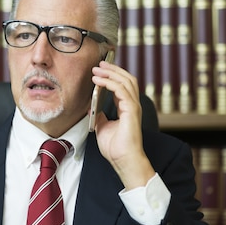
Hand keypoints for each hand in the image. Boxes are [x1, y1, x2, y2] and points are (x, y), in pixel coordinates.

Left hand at [91, 60, 154, 189]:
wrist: (123, 160)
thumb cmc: (115, 148)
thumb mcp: (102, 127)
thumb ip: (99, 115)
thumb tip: (92, 106)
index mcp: (127, 108)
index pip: (122, 85)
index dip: (112, 76)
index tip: (98, 71)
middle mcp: (132, 105)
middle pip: (127, 79)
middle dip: (112, 69)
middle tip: (99, 64)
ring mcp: (133, 107)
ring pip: (126, 81)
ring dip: (110, 73)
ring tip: (97, 69)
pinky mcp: (131, 110)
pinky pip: (121, 90)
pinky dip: (109, 83)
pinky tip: (98, 81)